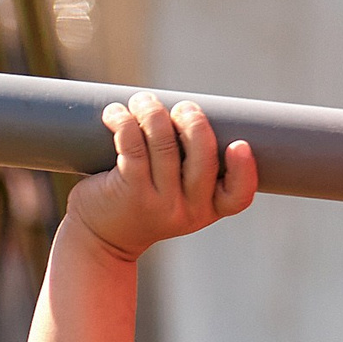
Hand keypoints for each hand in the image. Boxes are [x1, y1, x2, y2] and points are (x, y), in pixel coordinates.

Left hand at [66, 93, 256, 258]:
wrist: (99, 240)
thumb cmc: (142, 205)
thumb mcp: (175, 197)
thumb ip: (191, 166)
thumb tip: (193, 111)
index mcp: (207, 210)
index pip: (238, 196)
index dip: (243, 170)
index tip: (239, 144)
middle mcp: (187, 211)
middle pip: (202, 157)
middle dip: (193, 121)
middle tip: (181, 108)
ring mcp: (158, 203)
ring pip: (163, 143)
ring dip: (151, 110)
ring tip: (141, 101)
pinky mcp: (128, 190)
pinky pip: (131, 143)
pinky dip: (123, 120)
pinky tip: (114, 112)